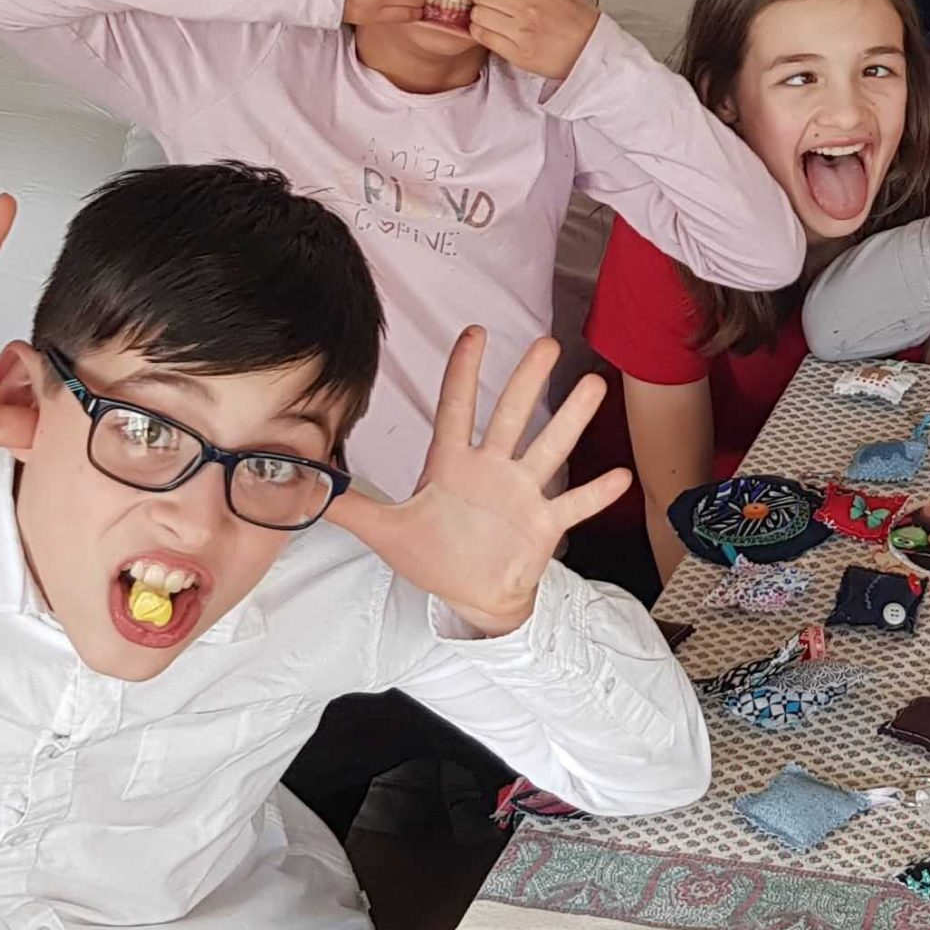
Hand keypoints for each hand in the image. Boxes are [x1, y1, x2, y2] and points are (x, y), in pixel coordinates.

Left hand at [327, 329, 628, 636]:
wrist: (472, 598)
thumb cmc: (435, 557)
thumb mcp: (386, 532)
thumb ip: (351, 506)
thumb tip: (308, 485)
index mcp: (453, 465)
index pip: (456, 408)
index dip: (463, 371)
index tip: (474, 332)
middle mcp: (492, 469)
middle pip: (511, 416)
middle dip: (527, 380)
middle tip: (546, 343)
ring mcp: (522, 494)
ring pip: (548, 448)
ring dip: (570, 419)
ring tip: (591, 386)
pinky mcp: (544, 524)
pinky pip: (573, 505)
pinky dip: (596, 493)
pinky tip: (621, 476)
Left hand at [469, 0, 600, 80]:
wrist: (592, 52)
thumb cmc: (580, 20)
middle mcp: (526, 9)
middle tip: (489, 2)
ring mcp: (521, 32)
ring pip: (479, 16)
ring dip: (479, 16)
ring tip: (490, 17)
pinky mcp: (517, 54)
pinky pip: (484, 38)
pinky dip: (481, 33)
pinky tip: (490, 31)